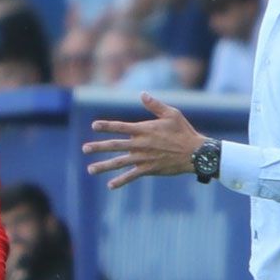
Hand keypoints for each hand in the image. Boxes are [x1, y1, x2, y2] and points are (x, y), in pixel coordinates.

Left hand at [81, 92, 205, 189]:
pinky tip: (110, 185)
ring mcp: (143, 158)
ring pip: (119, 162)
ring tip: (90, 169)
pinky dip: (121, 181)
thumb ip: (155, 105)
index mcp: (144, 129)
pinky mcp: (149, 169)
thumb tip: (142, 94)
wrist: (194, 153)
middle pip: (115, 145)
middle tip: (84, 149)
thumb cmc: (184, 131)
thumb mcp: (171, 114)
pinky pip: (132, 176)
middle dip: (98, 147)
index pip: (120, 127)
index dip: (106, 126)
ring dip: (104, 166)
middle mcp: (140, 144)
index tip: (94, 126)